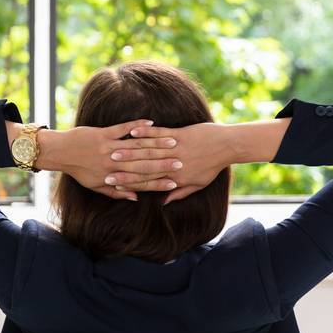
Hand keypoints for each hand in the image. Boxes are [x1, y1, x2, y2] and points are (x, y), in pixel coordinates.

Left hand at [35, 121, 182, 201]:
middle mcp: (112, 164)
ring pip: (136, 146)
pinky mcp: (103, 134)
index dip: (157, 182)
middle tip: (181, 162)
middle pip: (142, 164)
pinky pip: (123, 128)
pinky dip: (137, 126)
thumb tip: (135, 197)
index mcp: (113, 177)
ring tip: (173, 142)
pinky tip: (151, 123)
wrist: (61, 152)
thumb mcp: (96, 187)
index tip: (174, 182)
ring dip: (156, 144)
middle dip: (163, 163)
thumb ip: (117, 193)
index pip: (140, 182)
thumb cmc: (79, 170)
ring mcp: (108, 147)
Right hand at [105, 122, 233, 203]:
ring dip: (130, 150)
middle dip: (123, 168)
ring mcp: (175, 149)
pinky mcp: (179, 134)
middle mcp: (173, 165)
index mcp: (176, 179)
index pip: (147, 183)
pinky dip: (145, 132)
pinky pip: (159, 133)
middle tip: (106, 169)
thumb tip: (164, 202)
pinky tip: (133, 131)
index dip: (129, 184)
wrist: (226, 146)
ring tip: (113, 150)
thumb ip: (180, 193)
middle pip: (144, 168)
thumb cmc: (212, 166)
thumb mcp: (198, 184)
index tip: (113, 184)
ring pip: (149, 151)